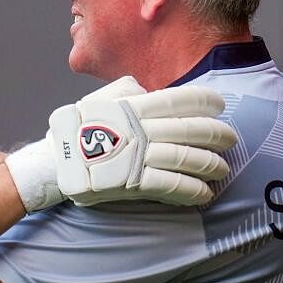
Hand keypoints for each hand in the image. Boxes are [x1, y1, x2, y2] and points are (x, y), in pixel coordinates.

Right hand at [5, 77, 236, 210]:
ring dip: (210, 165)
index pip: (178, 99)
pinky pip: (171, 185)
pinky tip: (205, 194)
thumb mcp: (96, 101)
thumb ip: (124, 91)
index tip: (220, 103)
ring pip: (186, 158)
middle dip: (217, 135)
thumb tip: (146, 89)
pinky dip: (192, 190)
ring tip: (221, 169)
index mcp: (132, 107)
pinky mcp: (132, 181)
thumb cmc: (73, 131)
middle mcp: (139, 129)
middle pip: (190, 129)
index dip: (204, 100)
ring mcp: (136, 156)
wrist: (51, 163)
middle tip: (231, 140)